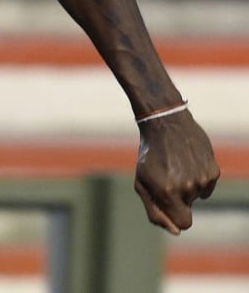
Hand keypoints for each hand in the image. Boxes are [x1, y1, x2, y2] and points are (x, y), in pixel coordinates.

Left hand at [134, 110, 219, 233]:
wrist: (165, 124)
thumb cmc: (150, 155)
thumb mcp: (142, 183)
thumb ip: (155, 211)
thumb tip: (175, 231)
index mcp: (167, 192)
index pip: (183, 224)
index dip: (175, 218)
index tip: (169, 206)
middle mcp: (187, 187)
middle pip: (188, 209)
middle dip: (179, 201)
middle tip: (168, 180)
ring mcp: (202, 178)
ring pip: (198, 197)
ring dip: (188, 187)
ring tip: (176, 167)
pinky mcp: (214, 170)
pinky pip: (207, 186)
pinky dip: (199, 179)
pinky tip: (188, 163)